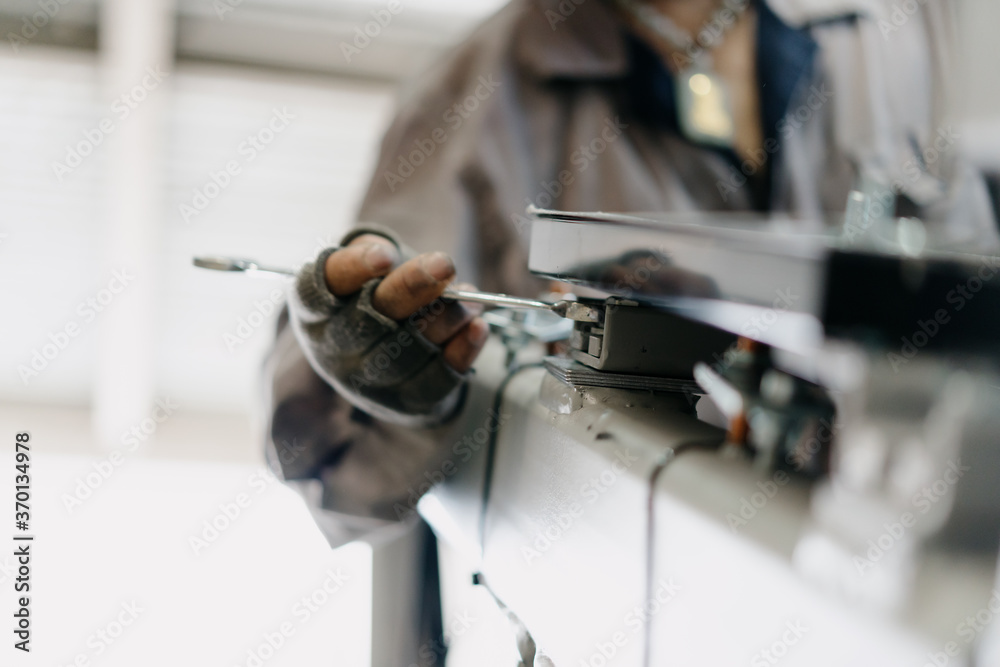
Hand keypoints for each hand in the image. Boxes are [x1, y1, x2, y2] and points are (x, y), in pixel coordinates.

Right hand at [323, 234, 488, 372]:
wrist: (396, 353)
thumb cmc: (380, 294)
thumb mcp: (367, 263)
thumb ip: (373, 251)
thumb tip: (389, 256)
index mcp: (316, 312)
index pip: (320, 289)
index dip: (351, 271)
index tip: (385, 254)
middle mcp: (335, 350)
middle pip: (371, 320)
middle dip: (412, 288)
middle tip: (444, 263)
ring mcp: (368, 381)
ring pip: (409, 349)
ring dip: (447, 317)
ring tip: (470, 295)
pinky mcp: (404, 403)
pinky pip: (436, 381)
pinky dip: (462, 353)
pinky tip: (478, 327)